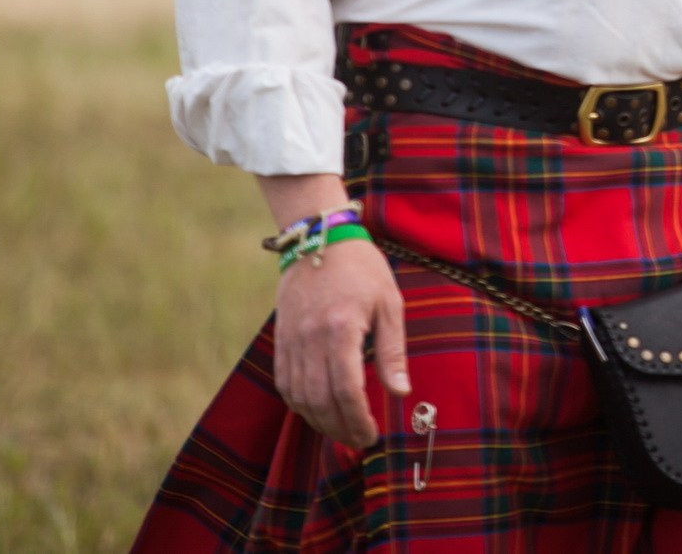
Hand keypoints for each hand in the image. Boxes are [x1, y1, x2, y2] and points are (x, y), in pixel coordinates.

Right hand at [273, 235, 407, 446]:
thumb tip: (401, 393)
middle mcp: (310, 339)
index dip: (358, 419)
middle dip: (340, 428)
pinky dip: (299, 405)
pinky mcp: (280, 340)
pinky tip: (316, 413)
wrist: (320, 240)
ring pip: (299, 397)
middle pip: (320, 401)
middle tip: (360, 440)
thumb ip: (392, 351)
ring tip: (342, 431)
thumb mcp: (389, 304)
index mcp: (341, 329)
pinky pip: (284, 383)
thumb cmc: (363, 269)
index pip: (346, 390)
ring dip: (319, 422)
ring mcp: (291, 341)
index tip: (373, 435)